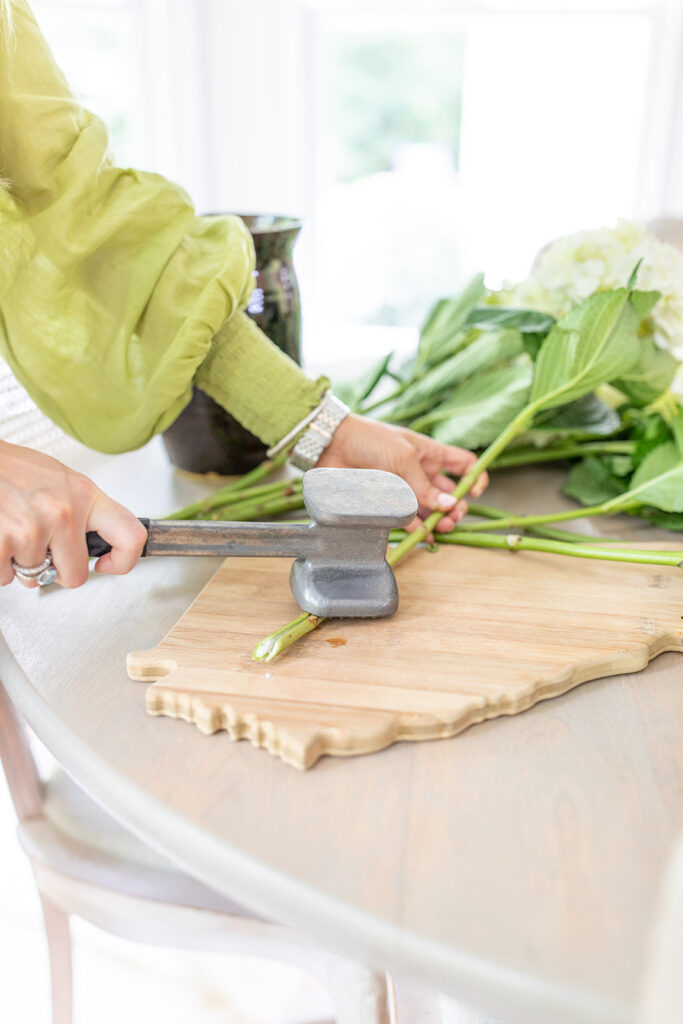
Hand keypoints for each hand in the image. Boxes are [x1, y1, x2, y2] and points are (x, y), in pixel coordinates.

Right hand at [0, 440, 146, 588]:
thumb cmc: (11, 470)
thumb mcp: (59, 480)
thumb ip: (81, 510)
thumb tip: (96, 544)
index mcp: (84, 495)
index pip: (130, 536)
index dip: (123, 561)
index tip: (107, 565)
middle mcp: (62, 512)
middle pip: (74, 575)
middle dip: (55, 570)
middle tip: (39, 547)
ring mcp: (32, 530)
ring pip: (34, 578)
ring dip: (20, 563)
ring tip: (11, 531)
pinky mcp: (3, 542)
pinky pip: (5, 577)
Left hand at [317, 415, 487, 531]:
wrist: (331, 445)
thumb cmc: (369, 439)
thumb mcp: (403, 457)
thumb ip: (425, 484)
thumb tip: (451, 505)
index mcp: (430, 454)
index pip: (464, 465)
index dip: (475, 477)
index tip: (475, 492)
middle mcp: (421, 473)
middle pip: (450, 494)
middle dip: (456, 507)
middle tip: (451, 516)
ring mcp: (405, 489)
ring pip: (431, 510)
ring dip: (439, 521)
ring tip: (439, 527)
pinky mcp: (388, 503)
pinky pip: (407, 519)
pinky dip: (417, 528)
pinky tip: (422, 534)